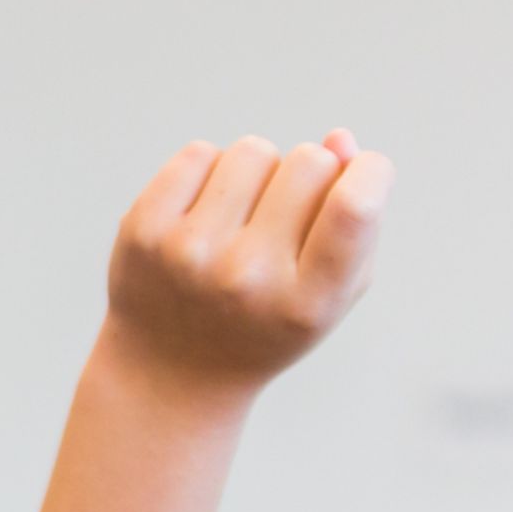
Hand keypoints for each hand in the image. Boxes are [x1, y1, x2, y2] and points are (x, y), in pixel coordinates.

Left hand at [99, 130, 389, 397]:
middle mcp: (246, 278)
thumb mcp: (329, 294)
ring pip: (254, 150)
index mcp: (305, 305)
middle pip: (311, 161)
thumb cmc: (269, 323)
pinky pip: (199, 154)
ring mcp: (189, 253)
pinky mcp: (142, 230)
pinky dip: (211, 173)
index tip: (365, 173)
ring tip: (244, 219)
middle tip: (288, 216)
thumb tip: (339, 138)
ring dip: (259, 173)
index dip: (370, 173)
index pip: (355, 208)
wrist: (170, 372)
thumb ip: (357, 222)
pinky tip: (205, 216)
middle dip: (312, 174)